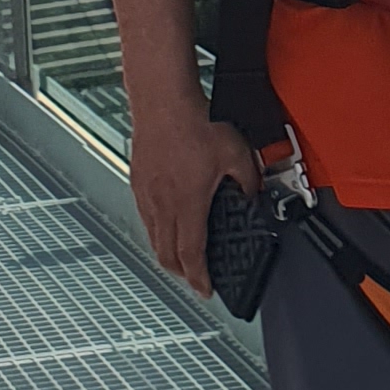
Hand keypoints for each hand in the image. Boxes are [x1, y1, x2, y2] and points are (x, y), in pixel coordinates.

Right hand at [129, 103, 259, 293]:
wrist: (163, 99)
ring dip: (166, 253)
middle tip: (194, 278)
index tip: (205, 289)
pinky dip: (156, 230)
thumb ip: (247, 179)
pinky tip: (165, 222)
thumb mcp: (236, 152)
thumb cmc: (194, 121)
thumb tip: (251, 193)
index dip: (199, 278)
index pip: (191, 255)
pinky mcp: (137, 180)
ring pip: (153, 237)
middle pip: (167, 254)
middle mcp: (162, 203)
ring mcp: (146, 193)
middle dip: (181, 273)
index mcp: (187, 203)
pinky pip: (145, 217)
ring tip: (180, 257)